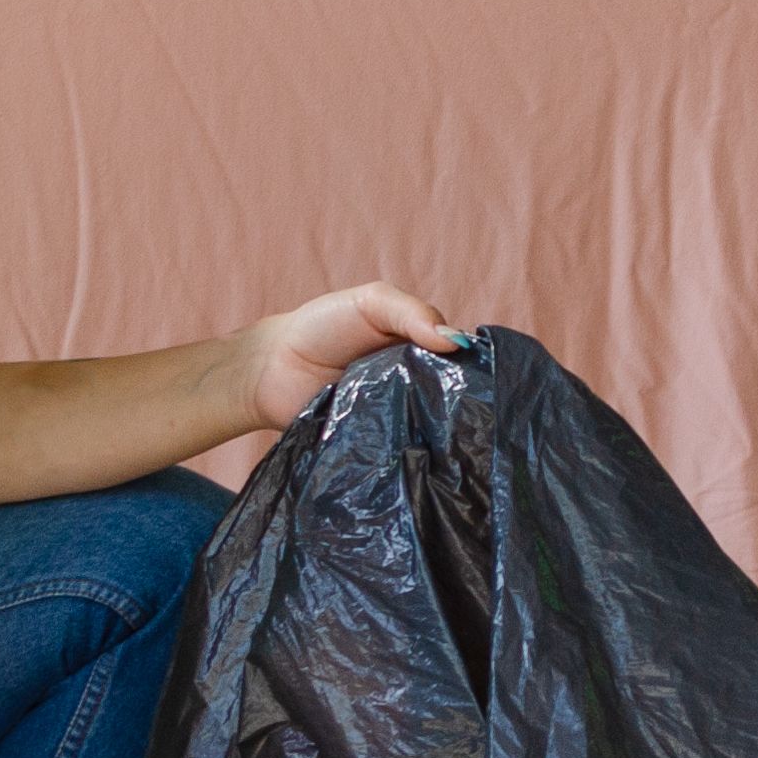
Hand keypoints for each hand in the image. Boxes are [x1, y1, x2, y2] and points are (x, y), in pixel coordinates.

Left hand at [235, 282, 466, 440]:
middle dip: (461, 406)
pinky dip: (411, 452)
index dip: (477, 372)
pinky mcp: (380, 448)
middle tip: (470, 414)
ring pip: (433, 431)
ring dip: (437, 432)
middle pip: (455, 402)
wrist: (270, 369)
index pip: (465, 365)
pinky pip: (403, 453)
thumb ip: (412, 313)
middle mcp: (418, 387)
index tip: (487, 383)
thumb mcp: (371, 303)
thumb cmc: (321, 327)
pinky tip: (420, 454)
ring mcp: (400, 420)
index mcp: (424, 352)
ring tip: (447, 437)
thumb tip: (457, 342)